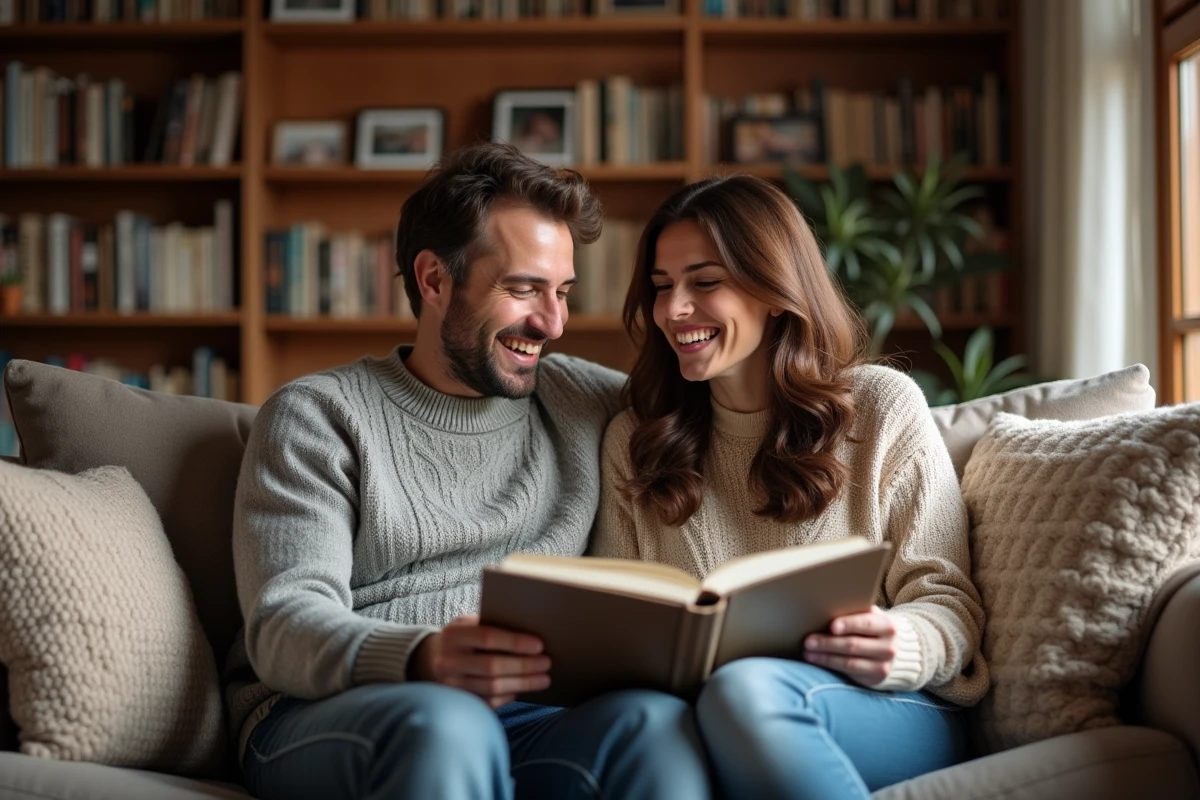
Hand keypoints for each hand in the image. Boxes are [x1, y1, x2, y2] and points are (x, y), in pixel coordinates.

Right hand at [410, 615, 550, 707]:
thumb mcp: (470, 624)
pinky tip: (524, 689)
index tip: (539, 645)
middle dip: (524, 665)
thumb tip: (531, 628)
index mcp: (454, 634)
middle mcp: (448, 661)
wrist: (433, 659)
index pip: (487, 637)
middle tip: (546, 663)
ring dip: (522, 683)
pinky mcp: (458, 701)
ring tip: (544, 678)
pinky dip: (509, 696)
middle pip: (492, 666)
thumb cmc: (464, 638)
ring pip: (492, 688)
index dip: (515, 642)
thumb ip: (492, 625)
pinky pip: (488, 702)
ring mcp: (451, 684)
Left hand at [803, 605, 895, 686]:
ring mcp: (883, 666)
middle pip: (853, 645)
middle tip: (808, 641)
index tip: (832, 626)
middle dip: (828, 643)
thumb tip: (823, 609)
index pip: (866, 624)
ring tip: (808, 653)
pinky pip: (850, 674)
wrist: (898, 651)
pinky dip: (831, 667)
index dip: (848, 624)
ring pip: (850, 663)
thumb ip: (855, 613)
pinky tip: (818, 662)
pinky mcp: (875, 679)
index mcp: (886, 626)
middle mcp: (888, 647)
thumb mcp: (871, 617)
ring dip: (825, 658)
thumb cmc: (873, 628)